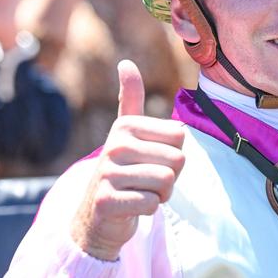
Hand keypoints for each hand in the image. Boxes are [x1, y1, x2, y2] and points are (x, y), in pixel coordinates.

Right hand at [71, 60, 184, 260]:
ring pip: (166, 182)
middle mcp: (115, 145)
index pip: (180, 136)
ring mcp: (108, 173)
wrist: (98, 215)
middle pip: (177, 160)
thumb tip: (125, 63)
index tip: (151, 159)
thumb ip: (130, 98)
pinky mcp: (106, 200)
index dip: (174, 153)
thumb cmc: (124, 169)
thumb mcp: (127, 132)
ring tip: (140, 192)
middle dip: (170, 176)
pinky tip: (131, 206)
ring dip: (161, 194)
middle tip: (147, 180)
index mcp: (126, 125)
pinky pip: (152, 203)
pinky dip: (148, 209)